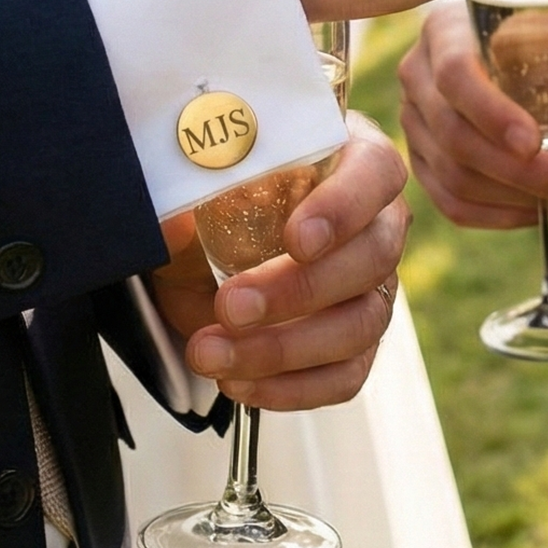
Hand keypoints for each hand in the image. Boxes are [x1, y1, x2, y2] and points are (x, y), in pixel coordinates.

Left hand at [149, 112, 408, 409]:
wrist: (199, 255)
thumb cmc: (213, 204)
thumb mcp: (190, 193)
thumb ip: (181, 200)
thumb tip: (171, 225)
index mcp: (350, 159)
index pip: (376, 172)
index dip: (345, 207)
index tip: (296, 239)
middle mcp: (375, 222)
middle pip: (374, 256)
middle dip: (300, 289)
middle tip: (231, 305)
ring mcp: (372, 285)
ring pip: (363, 322)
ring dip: (285, 347)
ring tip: (213, 354)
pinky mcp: (356, 342)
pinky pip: (347, 374)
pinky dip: (292, 388)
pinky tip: (239, 383)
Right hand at [400, 3, 547, 226]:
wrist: (511, 40)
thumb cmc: (542, 31)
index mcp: (446, 29)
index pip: (455, 74)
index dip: (490, 113)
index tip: (534, 142)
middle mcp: (417, 73)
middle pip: (452, 133)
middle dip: (516, 171)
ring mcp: (413, 118)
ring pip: (449, 173)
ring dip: (509, 197)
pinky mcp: (420, 155)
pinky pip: (446, 198)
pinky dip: (491, 214)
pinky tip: (533, 211)